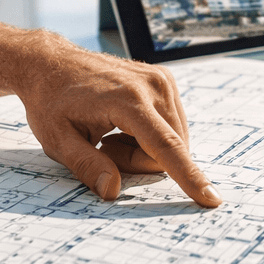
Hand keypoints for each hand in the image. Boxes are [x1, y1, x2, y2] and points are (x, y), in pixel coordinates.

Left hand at [14, 34, 220, 206]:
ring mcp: (162, 81)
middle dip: (139, 162)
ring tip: (110, 134)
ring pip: (172, 141)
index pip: (165, 147)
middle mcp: (153, 86)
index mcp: (128, 100)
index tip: (211, 198)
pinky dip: (148, 136)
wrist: (51, 64)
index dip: (189, 177)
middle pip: (169, 150)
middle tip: (104, 147)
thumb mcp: (58, 140)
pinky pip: (170, 127)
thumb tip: (112, 191)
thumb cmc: (52, 101)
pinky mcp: (164, 82)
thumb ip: (87, 166)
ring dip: (144, 150)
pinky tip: (121, 125)